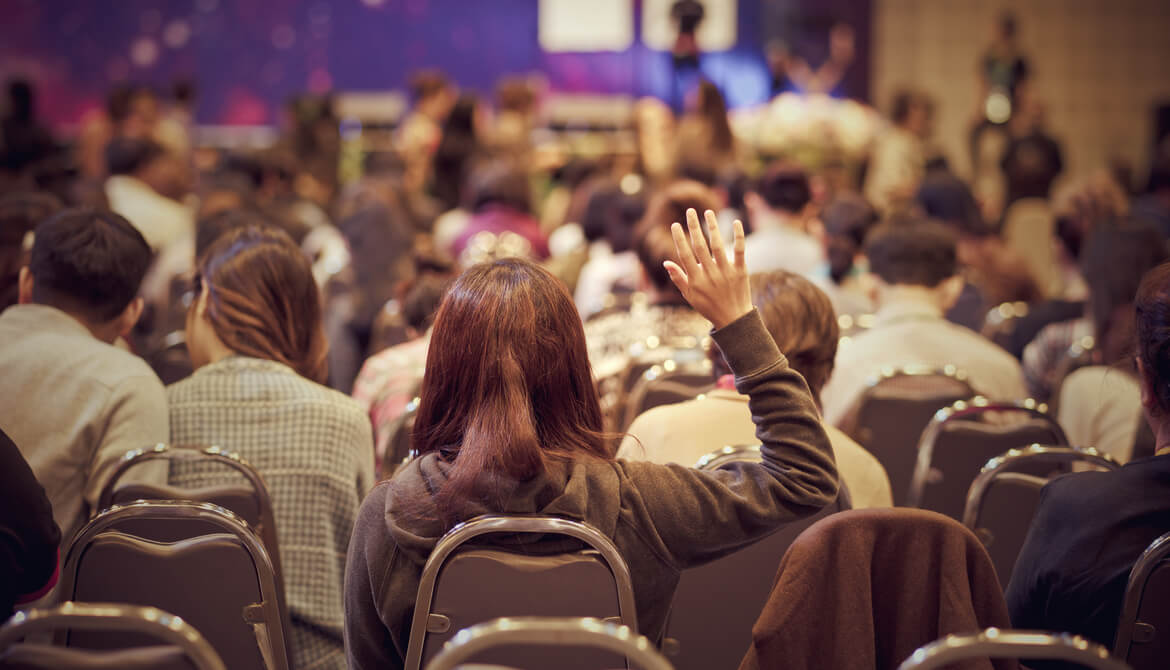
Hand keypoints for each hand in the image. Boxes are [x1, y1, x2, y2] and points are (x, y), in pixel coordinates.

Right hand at [663, 208, 750, 329]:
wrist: (733, 319)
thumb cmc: (708, 306)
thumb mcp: (690, 295)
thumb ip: (678, 278)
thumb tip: (666, 262)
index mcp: (696, 280)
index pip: (685, 255)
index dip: (679, 239)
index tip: (675, 224)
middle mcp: (710, 274)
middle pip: (700, 246)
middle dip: (694, 227)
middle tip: (690, 211)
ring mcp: (726, 272)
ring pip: (718, 245)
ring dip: (713, 227)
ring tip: (708, 212)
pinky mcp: (741, 271)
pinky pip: (740, 251)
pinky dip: (739, 236)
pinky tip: (736, 222)